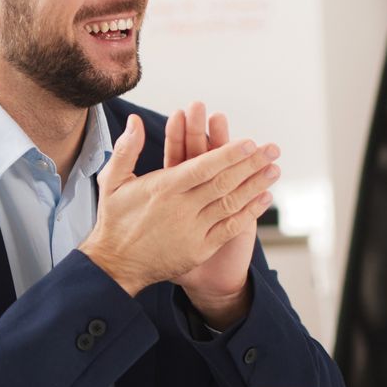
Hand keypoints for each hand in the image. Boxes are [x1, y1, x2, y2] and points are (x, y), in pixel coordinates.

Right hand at [80, 114, 278, 311]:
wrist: (116, 266)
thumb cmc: (115, 220)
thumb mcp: (112, 182)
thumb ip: (126, 150)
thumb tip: (136, 121)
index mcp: (163, 188)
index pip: (202, 167)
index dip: (227, 154)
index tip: (248, 142)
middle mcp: (181, 208)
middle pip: (223, 182)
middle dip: (251, 164)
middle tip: (272, 149)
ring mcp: (192, 229)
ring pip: (230, 203)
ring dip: (255, 185)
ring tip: (274, 169)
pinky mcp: (200, 249)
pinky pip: (229, 227)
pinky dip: (248, 213)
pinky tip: (264, 198)